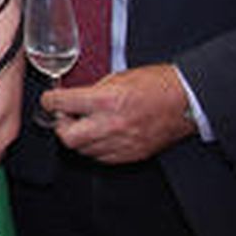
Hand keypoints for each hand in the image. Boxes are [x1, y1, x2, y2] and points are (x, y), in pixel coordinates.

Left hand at [43, 63, 196, 163]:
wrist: (186, 101)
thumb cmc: (157, 84)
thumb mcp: (118, 77)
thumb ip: (93, 90)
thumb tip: (73, 98)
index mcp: (107, 100)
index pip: (62, 104)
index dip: (50, 101)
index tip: (49, 100)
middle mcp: (111, 124)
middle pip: (66, 136)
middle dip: (61, 126)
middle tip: (65, 116)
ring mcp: (121, 143)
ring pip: (82, 150)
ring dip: (78, 138)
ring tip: (86, 125)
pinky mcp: (130, 155)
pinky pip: (100, 158)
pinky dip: (95, 148)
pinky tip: (100, 135)